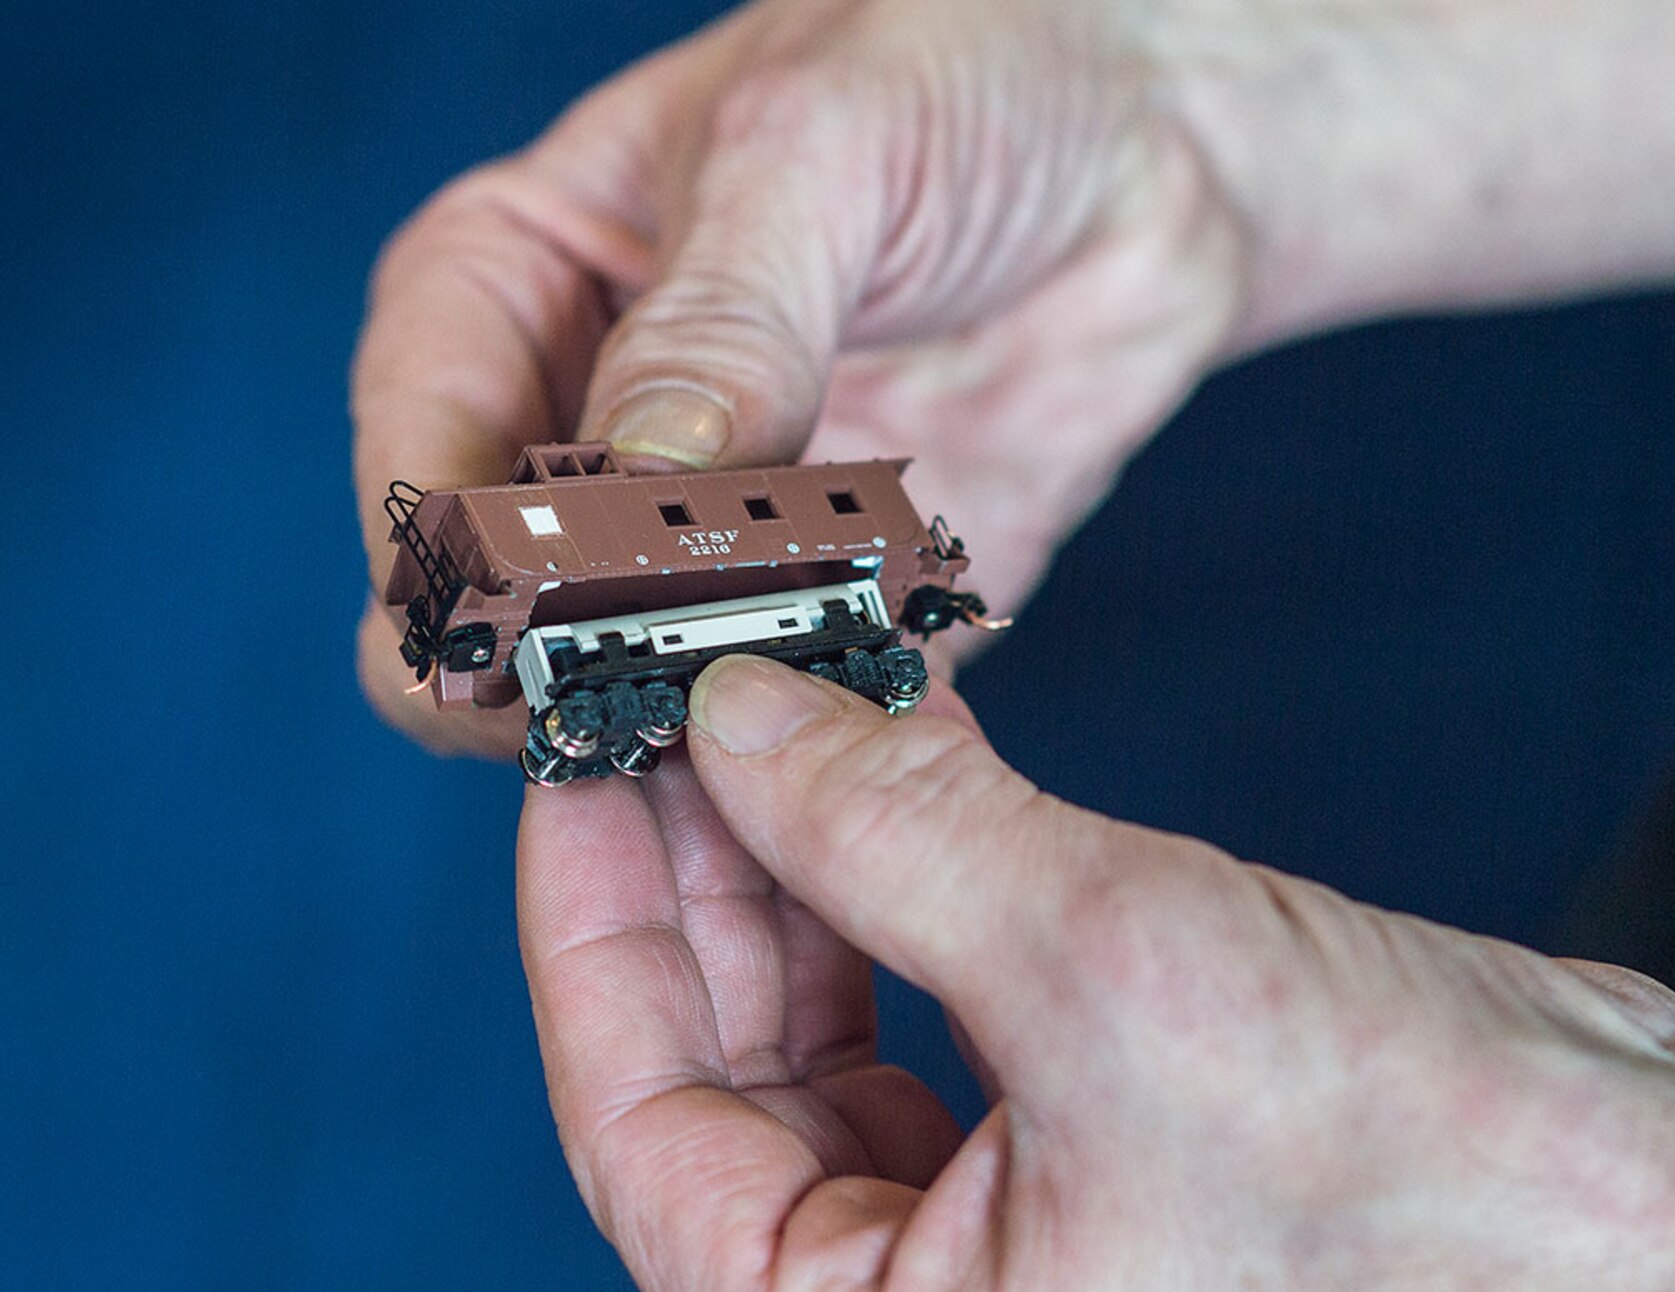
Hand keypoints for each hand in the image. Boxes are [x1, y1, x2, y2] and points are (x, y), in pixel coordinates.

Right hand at [352, 0, 1247, 754]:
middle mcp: (585, 426)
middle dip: (559, 667)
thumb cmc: (957, 72)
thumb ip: (722, 318)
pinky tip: (873, 714)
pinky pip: (796, 708)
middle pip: (499, 608)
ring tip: (776, 704)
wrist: (1150, 137)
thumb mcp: (817, 149)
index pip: (421, 452)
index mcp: (512, 286)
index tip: (530, 618)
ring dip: (690, 717)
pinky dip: (822, 733)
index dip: (457, 555)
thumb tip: (638, 473)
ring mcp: (708, 531)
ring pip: (632, 682)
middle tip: (649, 687)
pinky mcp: (834, 601)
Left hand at [519, 654, 1674, 1291]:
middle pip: (734, 1060)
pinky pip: (949, 989)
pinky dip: (918, 864)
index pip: (649, 1129)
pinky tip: (902, 740)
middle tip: (683, 689)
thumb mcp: (1102, 972)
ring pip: (836, 1014)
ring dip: (813, 846)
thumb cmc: (1422, 1187)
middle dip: (712, 863)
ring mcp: (1011, 1217)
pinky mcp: (1100, 1128)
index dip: (599, 926)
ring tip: (786, 685)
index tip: (581, 762)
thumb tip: (734, 718)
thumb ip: (885, 836)